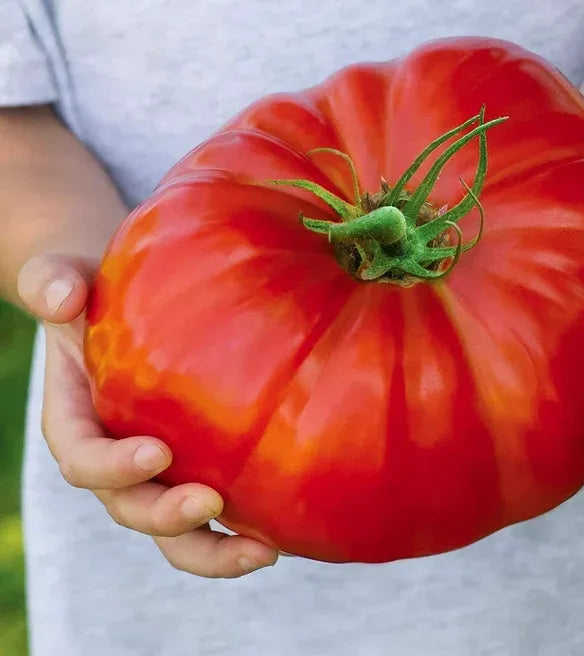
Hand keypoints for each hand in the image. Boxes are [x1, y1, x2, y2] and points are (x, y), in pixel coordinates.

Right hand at [17, 253, 277, 575]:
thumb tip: (61, 296)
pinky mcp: (199, 464)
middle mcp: (116, 456)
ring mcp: (159, 468)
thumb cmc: (98, 291)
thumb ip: (54, 283)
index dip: (112, 466)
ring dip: (214, 547)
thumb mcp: (67, 277)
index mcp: (77, 420)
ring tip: (263, 550)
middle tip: (209, 503)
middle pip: (130, 508)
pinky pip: (217, 507)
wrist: (129, 303)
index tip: (156, 452)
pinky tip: (285, 528)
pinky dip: (245, 525)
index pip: (82, 458)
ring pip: (175, 529)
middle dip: (166, 517)